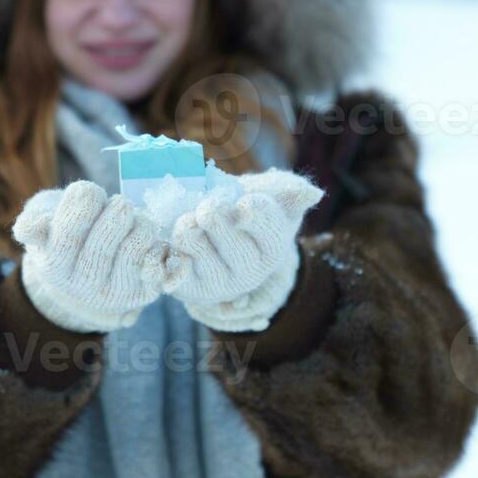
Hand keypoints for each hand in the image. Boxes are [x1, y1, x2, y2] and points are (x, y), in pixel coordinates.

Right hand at [13, 180, 173, 332]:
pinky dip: (157, 244)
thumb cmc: (62, 238)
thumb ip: (32, 224)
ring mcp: (115, 292)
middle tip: (117, 203)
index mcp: (54, 267)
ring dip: (139, 221)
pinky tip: (145, 236)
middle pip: (106, 237)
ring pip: (135, 246)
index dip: (84, 198)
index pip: (71, 229)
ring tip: (132, 218)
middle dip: (116, 209)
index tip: (87, 191)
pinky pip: (158, 264)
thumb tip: (29, 227)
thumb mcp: (40, 228)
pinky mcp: (144, 292)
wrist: (86, 276)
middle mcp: (83, 286)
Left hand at [163, 168, 322, 331]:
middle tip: (209, 206)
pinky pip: (168, 262)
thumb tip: (312, 194)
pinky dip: (165, 246)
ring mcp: (216, 283)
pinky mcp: (185, 288)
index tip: (243, 204)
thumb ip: (289, 190)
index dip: (256, 211)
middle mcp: (248, 274)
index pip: (269, 229)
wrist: (205, 231)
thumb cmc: (239, 208)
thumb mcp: (267, 195)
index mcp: (272, 250)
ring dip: (186, 222)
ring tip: (191, 221)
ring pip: (190, 237)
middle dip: (213, 209)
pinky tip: (172, 243)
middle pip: (224, 231)